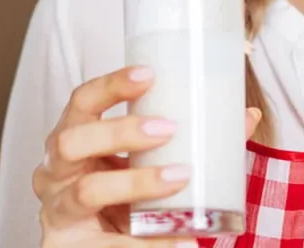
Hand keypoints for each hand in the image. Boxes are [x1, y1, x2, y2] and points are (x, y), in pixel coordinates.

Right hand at [32, 66, 261, 246]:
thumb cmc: (122, 198)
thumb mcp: (149, 165)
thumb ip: (192, 141)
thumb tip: (248, 116)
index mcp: (75, 139)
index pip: (81, 101)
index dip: (109, 85)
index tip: (148, 74)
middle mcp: (55, 172)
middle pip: (72, 140)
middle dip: (121, 131)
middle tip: (169, 128)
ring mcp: (58, 211)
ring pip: (87, 191)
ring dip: (137, 182)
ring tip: (180, 176)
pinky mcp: (66, 247)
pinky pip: (107, 244)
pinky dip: (148, 241)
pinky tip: (180, 239)